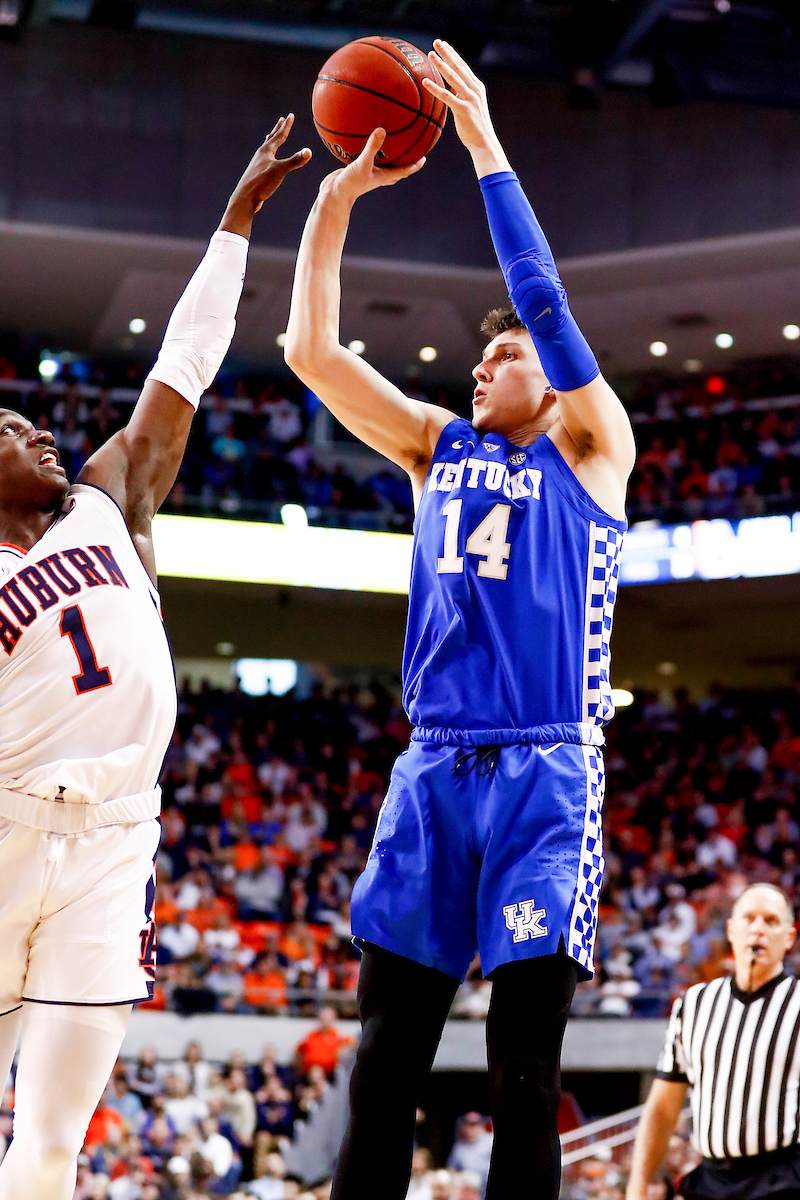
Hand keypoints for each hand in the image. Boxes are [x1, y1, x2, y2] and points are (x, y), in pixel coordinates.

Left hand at [219, 114, 311, 235]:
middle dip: (278, 129)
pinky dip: (269, 156)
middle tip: (282, 120)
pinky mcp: (258, 174)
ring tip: (272, 137)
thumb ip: (295, 161)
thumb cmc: (261, 183)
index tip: (290, 115)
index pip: (279, 135)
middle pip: (271, 139)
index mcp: (266, 151)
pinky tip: (269, 161)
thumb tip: (309, 152)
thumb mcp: (280, 171)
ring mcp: (258, 164)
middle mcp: (261, 155)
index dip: (287, 126)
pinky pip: (265, 160)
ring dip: (272, 141)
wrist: (245, 198)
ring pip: (267, 149)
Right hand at [325, 128, 424, 204]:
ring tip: (392, 146)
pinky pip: (368, 161)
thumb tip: (382, 130)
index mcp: (383, 176)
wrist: (334, 195)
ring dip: (389, 159)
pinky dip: (370, 153)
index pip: (404, 171)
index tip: (424, 158)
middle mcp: (378, 176)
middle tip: (413, 153)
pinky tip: (366, 142)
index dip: (414, 165)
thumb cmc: (350, 183)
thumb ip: (372, 147)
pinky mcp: (357, 171)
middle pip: (396, 171)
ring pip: (383, 167)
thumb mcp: (362, 163)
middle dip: (405, 163)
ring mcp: (368, 174)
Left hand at [422, 39, 510, 174]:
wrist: (484, 142)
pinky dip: (436, 88)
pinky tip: (426, 82)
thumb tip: (450, 87)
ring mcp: (470, 99)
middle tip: (436, 42)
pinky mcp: (463, 109)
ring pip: (453, 78)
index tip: (443, 44)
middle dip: (447, 53)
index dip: (452, 54)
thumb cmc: (474, 127)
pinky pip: (447, 96)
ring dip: (442, 65)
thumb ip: (460, 95)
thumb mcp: (468, 106)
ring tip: (431, 54)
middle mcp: (474, 90)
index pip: (463, 66)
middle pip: (459, 67)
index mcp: (476, 87)